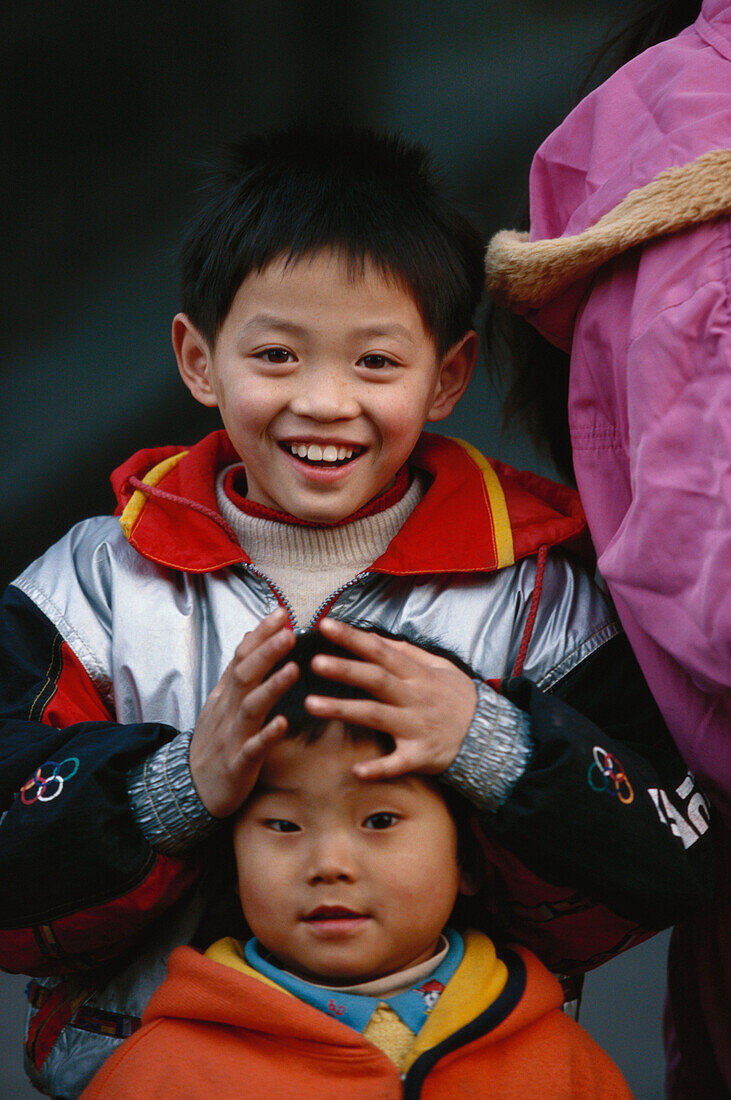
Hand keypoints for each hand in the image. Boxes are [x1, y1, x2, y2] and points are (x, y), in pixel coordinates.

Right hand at [189, 608, 297, 816]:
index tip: (280, 613)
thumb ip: (236, 671)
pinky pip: (253, 748)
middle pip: (245, 676)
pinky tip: (282, 723)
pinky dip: (266, 735)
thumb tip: (251, 635)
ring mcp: (232, 737)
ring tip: (293, 669)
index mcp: (226, 696)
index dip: (259, 636)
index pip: (241, 658)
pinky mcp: (238, 764)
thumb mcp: (220, 702)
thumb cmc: (213, 743)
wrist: (189, 789)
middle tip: (289, 632)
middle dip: (266, 652)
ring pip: (250, 708)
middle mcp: (228, 711)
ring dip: (271, 687)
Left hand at [306, 618, 476, 779]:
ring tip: (312, 704)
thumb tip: (376, 637)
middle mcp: (413, 697)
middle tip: (315, 662)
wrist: (489, 735)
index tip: (326, 626)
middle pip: (376, 680)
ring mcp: (416, 726)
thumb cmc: (457, 698)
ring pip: (376, 716)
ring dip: (344, 710)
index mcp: (416, 674)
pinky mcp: (420, 755)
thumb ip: (407, 652)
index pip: (380, 650)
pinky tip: (356, 771)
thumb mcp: (440, 667)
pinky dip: (379, 768)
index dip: (353, 638)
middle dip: (345, 669)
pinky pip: (397, 763)